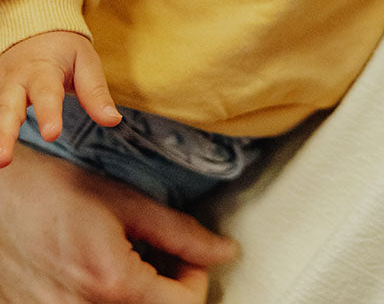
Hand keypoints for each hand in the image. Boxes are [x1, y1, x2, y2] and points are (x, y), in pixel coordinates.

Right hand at [0, 31, 120, 165]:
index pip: (47, 93)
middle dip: (5, 133)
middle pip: (8, 107)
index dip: (49, 114)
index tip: (52, 134)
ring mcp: (0, 88)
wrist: (35, 29)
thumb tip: (113, 120)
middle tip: (4, 159)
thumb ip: (95, 93)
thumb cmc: (64, 50)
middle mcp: (15, 80)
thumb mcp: (86, 62)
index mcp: (42, 69)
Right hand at [0, 144, 237, 301]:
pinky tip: (102, 276)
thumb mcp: (125, 202)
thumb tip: (225, 252)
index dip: (197, 280)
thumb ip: (179, 232)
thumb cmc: (55, 192)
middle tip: (165, 262)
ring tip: (132, 267)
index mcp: (113, 284)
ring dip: (141, 298)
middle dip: (170, 294)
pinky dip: (107, 301)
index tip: (189, 256)